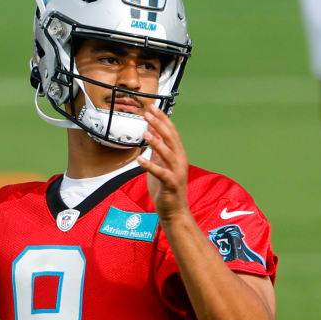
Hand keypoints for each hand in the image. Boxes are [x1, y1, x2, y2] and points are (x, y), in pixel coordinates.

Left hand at [137, 106, 189, 220]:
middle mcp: (180, 161)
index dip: (162, 119)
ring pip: (168, 154)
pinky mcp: (171, 184)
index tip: (152, 108)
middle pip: (171, 138)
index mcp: (178, 154)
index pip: (171, 132)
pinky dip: (150, 166)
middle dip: (159, 124)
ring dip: (157, 142)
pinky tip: (140, 159)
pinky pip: (161, 173)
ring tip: (145, 132)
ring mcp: (177, 172)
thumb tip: (151, 133)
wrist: (174, 211)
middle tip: (148, 113)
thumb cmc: (166, 188)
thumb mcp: (160, 164)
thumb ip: (157, 150)